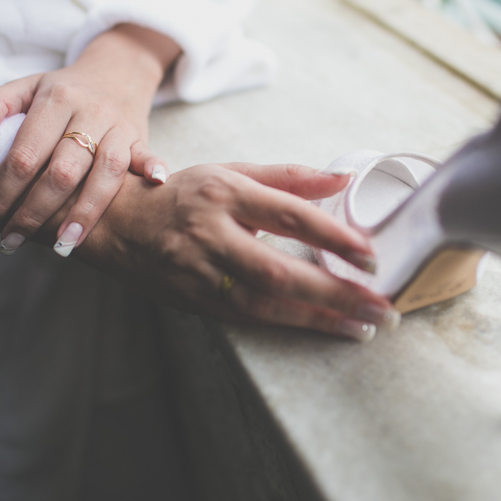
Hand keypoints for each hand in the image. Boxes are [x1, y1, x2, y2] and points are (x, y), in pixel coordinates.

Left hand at [0, 24, 180, 255]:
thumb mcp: (26, 86)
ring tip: (64, 245)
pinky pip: (147, 155)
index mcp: (56, 100)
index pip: (24, 155)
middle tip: (11, 242)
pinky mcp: (141, 137)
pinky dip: (153, 168)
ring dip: (86, 211)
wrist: (117, 70)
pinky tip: (153, 187)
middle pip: (62, 171)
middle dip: (35, 212)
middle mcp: (89, 113)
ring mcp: (118, 127)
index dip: (1, 193)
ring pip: (106, 171)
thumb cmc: (64, 89)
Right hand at [70, 162, 398, 341]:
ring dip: (319, 318)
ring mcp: (199, 273)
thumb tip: (345, 177)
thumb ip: (290, 177)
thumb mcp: (232, 173)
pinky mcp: (195, 301)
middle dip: (335, 293)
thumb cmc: (185, 196)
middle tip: (382, 305)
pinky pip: (250, 318)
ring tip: (364, 326)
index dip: (333, 237)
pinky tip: (325, 327)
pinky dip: (291, 325)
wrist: (119, 227)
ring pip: (265, 304)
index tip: (371, 255)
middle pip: (280, 271)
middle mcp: (210, 234)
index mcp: (225, 193)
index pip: (289, 215)